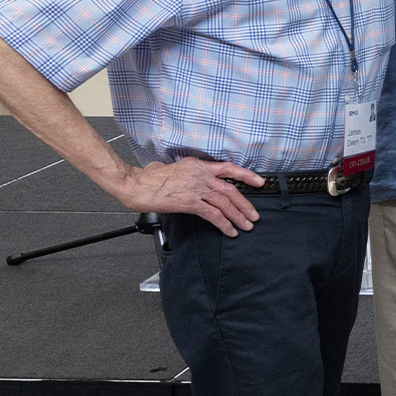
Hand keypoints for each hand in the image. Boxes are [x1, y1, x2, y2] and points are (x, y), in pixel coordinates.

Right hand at [115, 157, 261, 235]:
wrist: (134, 184)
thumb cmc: (148, 178)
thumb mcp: (171, 167)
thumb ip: (185, 173)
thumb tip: (189, 180)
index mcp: (198, 165)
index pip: (228, 168)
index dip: (247, 175)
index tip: (260, 182)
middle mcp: (200, 175)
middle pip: (231, 190)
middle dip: (245, 204)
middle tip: (254, 215)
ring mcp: (196, 189)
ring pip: (225, 203)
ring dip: (238, 216)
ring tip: (246, 225)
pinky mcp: (189, 202)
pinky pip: (213, 215)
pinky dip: (224, 224)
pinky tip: (230, 231)